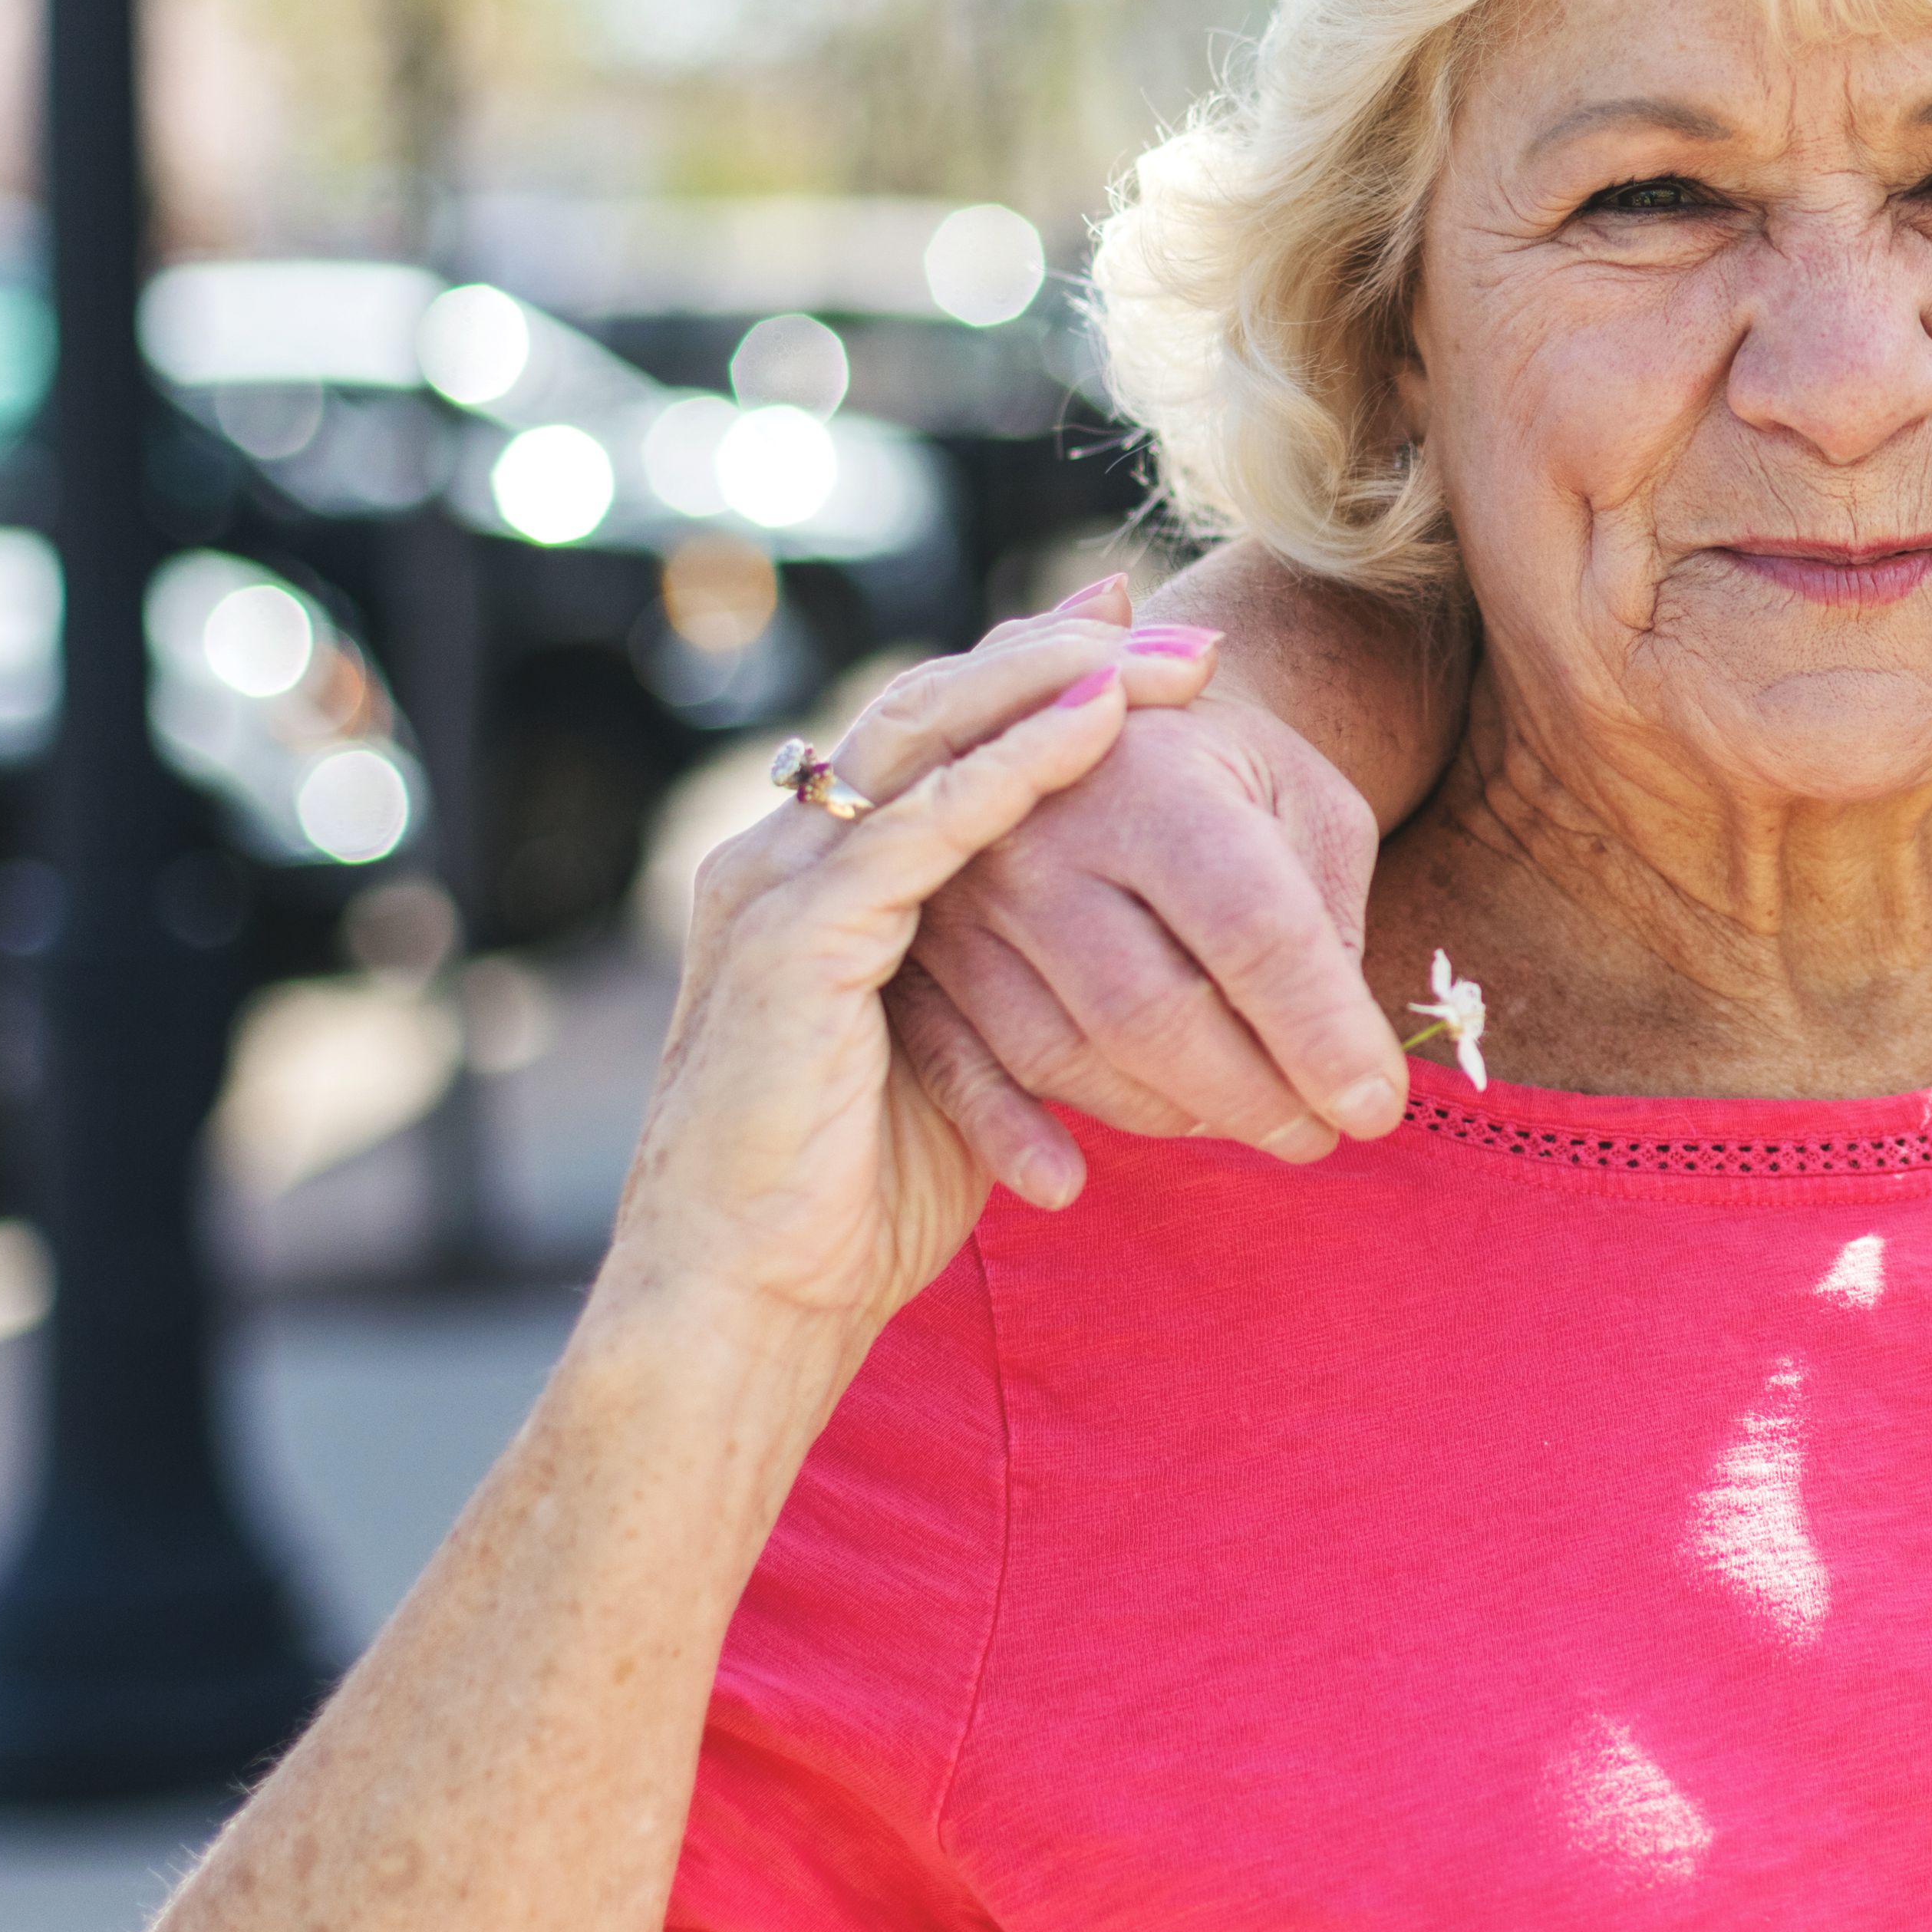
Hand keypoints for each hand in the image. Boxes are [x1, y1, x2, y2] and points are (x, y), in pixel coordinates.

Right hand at [607, 619, 1189, 1339]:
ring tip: (1159, 653)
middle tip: (1185, 635)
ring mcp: (782, 888)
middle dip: (1061, 656)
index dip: (1037, 678)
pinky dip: (1013, 767)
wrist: (746, 1296)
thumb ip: (1013, 994)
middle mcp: (787, 859)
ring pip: (923, 736)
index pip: (935, 740)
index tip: (1147, 642)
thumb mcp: (958, 1063)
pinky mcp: (797, 938)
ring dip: (1050, 683)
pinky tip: (1098, 726)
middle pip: (933, 708)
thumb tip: (1142, 976)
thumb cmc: (855, 1202)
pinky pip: (919, 827)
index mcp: (818, 879)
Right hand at [893, 611, 1410, 1190]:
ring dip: (1170, 1114)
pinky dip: (1012, 1135)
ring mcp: (963, 899)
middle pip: (1155, 1012)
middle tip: (1321, 1137)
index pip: (1254, 931)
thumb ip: (1329, 918)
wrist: (1076, 715)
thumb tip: (1345, 1063)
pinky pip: (957, 1070)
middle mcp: (1040, 832)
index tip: (1378, 1109)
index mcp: (1158, 776)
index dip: (1322, 1036)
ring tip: (1240, 1118)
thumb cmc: (1221, 774)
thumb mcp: (1304, 799)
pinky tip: (1066, 1182)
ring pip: (1069, 1055)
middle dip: (1254, 1098)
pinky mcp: (917, 957)